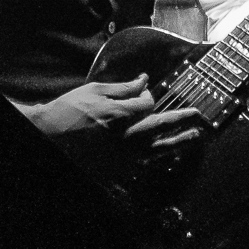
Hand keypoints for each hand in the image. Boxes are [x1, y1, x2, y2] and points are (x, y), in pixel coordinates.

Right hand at [28, 76, 206, 158]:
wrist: (50, 136)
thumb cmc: (69, 111)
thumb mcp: (94, 91)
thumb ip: (123, 88)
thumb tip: (144, 80)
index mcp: (118, 115)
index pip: (147, 104)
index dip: (150, 96)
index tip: (147, 92)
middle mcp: (123, 136)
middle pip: (161, 126)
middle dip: (182, 119)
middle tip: (199, 115)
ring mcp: (122, 155)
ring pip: (158, 148)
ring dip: (179, 141)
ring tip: (195, 136)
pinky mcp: (118, 168)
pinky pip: (146, 162)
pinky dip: (160, 157)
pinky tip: (170, 154)